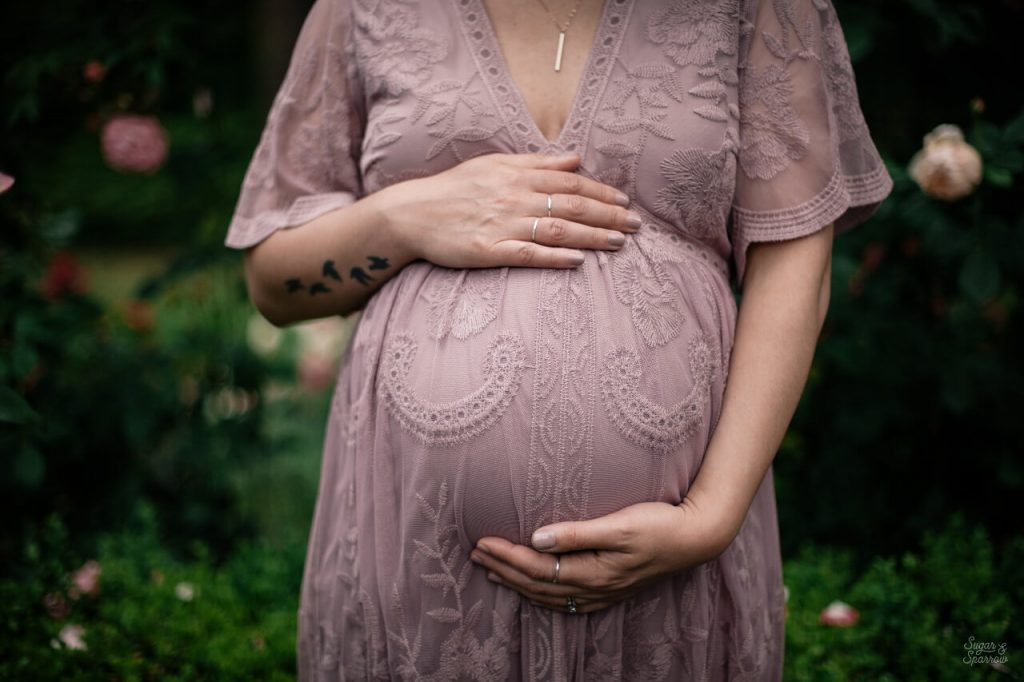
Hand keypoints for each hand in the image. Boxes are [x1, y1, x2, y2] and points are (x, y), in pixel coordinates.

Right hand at [378, 152, 641, 268]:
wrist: (412, 213)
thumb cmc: (454, 189)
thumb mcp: (494, 164)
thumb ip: (536, 162)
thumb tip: (576, 157)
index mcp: (517, 175)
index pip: (570, 182)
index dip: (601, 192)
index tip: (625, 202)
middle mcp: (514, 197)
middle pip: (571, 205)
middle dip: (607, 215)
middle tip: (636, 226)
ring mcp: (502, 225)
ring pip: (556, 229)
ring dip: (591, 236)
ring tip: (619, 243)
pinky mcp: (488, 250)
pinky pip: (527, 254)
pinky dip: (554, 257)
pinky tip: (577, 261)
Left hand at [469, 498, 733, 613]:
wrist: (696, 539)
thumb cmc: (658, 524)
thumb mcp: (618, 525)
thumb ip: (577, 533)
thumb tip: (537, 538)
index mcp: (591, 572)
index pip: (536, 568)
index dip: (506, 556)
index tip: (481, 541)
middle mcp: (593, 588)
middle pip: (536, 584)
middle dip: (503, 570)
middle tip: (475, 554)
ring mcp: (603, 593)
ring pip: (549, 595)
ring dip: (517, 583)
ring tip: (492, 571)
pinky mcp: (611, 590)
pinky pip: (567, 601)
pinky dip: (543, 595)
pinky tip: (535, 590)